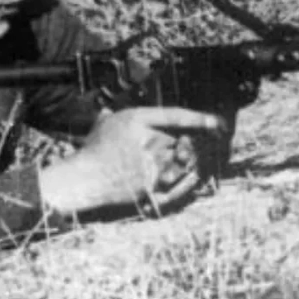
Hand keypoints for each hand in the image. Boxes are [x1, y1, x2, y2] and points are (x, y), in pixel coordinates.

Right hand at [39, 107, 225, 216]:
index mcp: (135, 121)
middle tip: (193, 146)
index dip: (198, 118)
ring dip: (189, 161)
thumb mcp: (102, 125)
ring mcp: (149, 166)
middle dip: (188, 144)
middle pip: (180, 140)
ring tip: (191, 160)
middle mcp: (146, 142)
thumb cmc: (92, 151)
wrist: (82, 180)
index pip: (174, 116)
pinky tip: (194, 178)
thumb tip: (109, 111)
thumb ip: (112, 116)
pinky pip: (177, 184)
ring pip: (181, 162)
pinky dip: (188, 182)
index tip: (216, 121)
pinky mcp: (150, 187)